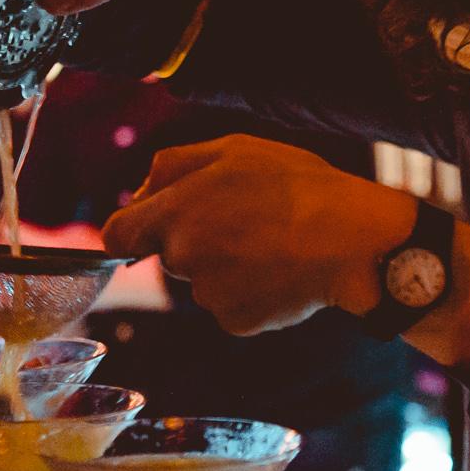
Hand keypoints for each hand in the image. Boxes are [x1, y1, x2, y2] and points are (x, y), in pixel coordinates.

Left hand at [101, 135, 415, 335]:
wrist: (353, 241)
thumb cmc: (298, 186)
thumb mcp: (235, 149)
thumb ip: (173, 165)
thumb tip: (140, 192)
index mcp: (175, 212)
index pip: (117, 235)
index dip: (132, 232)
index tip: (148, 231)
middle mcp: (183, 256)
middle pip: (171, 256)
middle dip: (197, 242)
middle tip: (249, 221)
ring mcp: (209, 294)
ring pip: (204, 282)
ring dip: (228, 268)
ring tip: (275, 244)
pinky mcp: (236, 321)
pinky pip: (232, 307)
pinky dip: (252, 294)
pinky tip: (283, 273)